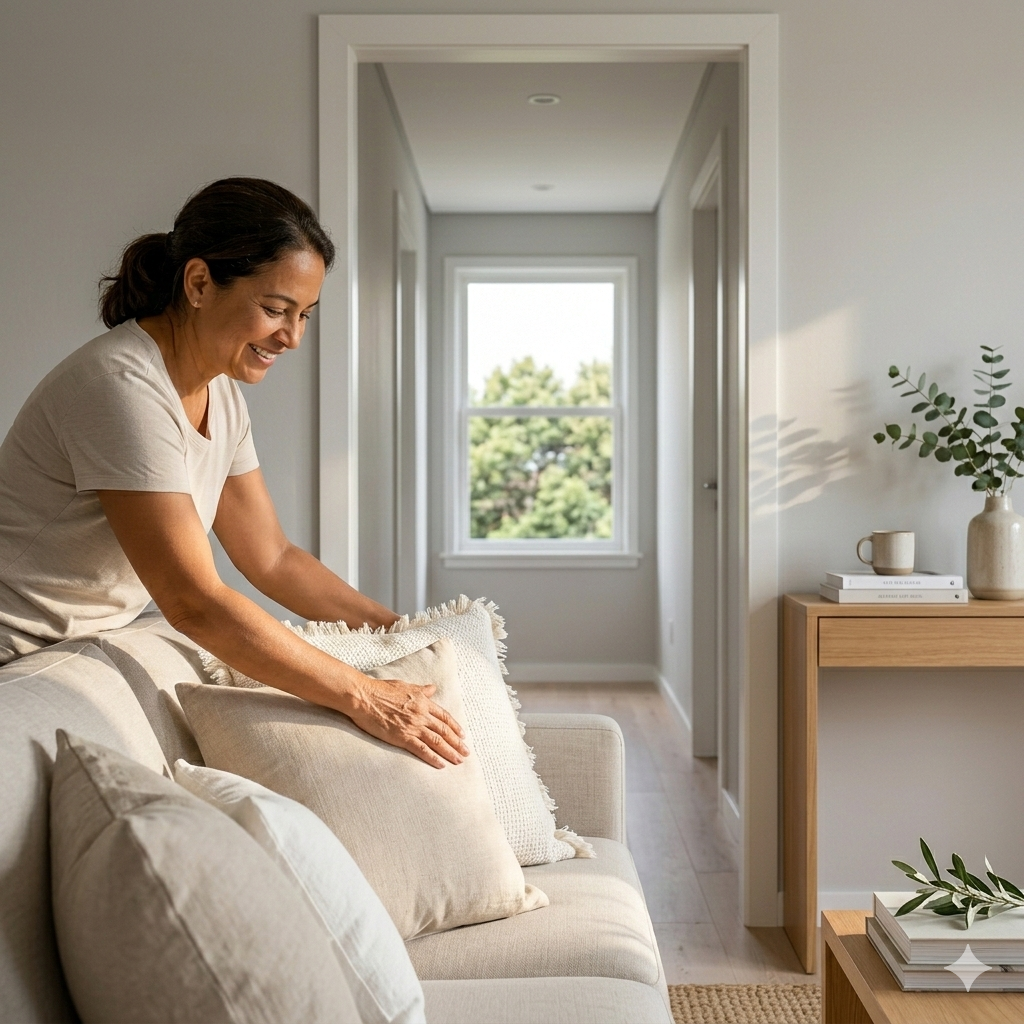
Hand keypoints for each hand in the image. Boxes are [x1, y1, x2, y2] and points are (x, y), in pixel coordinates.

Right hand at [345, 674, 469, 768]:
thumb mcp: (406, 686)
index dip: (455, 727)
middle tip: (466, 752)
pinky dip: (433, 758)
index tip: (463, 735)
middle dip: (457, 743)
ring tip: (459, 760)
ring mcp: (413, 727)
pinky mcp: (402, 737)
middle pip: (444, 731)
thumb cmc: (382, 689)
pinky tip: (441, 765)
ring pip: (437, 741)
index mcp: (423, 702)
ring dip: (450, 752)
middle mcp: (421, 715)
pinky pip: (421, 750)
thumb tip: (432, 688)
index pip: (444, 716)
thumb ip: (421, 690)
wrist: (365, 697)